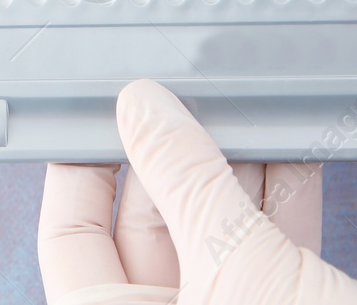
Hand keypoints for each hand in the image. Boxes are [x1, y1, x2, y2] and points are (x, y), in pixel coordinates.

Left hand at [38, 79, 356, 304]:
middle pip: (144, 226)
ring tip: (236, 103)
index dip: (79, 169)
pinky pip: (267, 246)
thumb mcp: (238, 265)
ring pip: (211, 230)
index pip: (70, 239)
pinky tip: (287, 143)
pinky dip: (278, 197)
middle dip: (167, 156)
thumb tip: (142, 110)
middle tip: (182, 92)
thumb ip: (188, 180)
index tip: (98, 109)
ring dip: (229, 167)